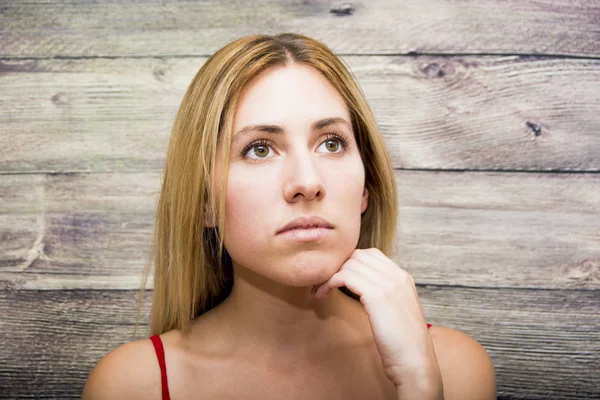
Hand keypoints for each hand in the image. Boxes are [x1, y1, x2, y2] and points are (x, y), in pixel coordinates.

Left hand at [312, 248, 442, 395]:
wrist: (415, 362)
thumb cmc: (403, 344)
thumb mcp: (397, 311)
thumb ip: (384, 295)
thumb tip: (361, 287)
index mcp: (403, 278)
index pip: (371, 254)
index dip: (350, 263)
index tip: (338, 278)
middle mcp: (397, 276)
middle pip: (358, 255)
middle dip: (339, 266)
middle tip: (326, 283)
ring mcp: (389, 284)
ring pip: (350, 264)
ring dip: (331, 275)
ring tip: (321, 290)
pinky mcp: (377, 296)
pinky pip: (345, 276)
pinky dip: (330, 282)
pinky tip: (324, 295)